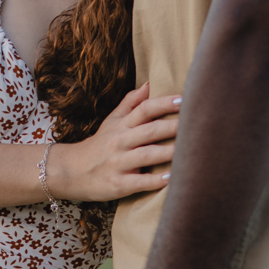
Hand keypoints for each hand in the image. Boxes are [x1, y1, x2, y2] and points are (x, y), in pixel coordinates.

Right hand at [46, 84, 180, 202]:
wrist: (70, 172)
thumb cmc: (98, 146)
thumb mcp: (111, 122)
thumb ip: (130, 103)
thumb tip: (149, 84)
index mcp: (122, 125)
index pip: (144, 109)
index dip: (164, 103)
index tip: (185, 100)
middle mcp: (120, 141)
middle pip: (150, 130)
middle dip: (173, 127)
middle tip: (198, 123)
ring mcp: (118, 163)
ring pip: (147, 155)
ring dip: (169, 153)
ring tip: (191, 151)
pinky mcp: (118, 184)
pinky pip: (139, 182)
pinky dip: (155, 181)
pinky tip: (171, 179)